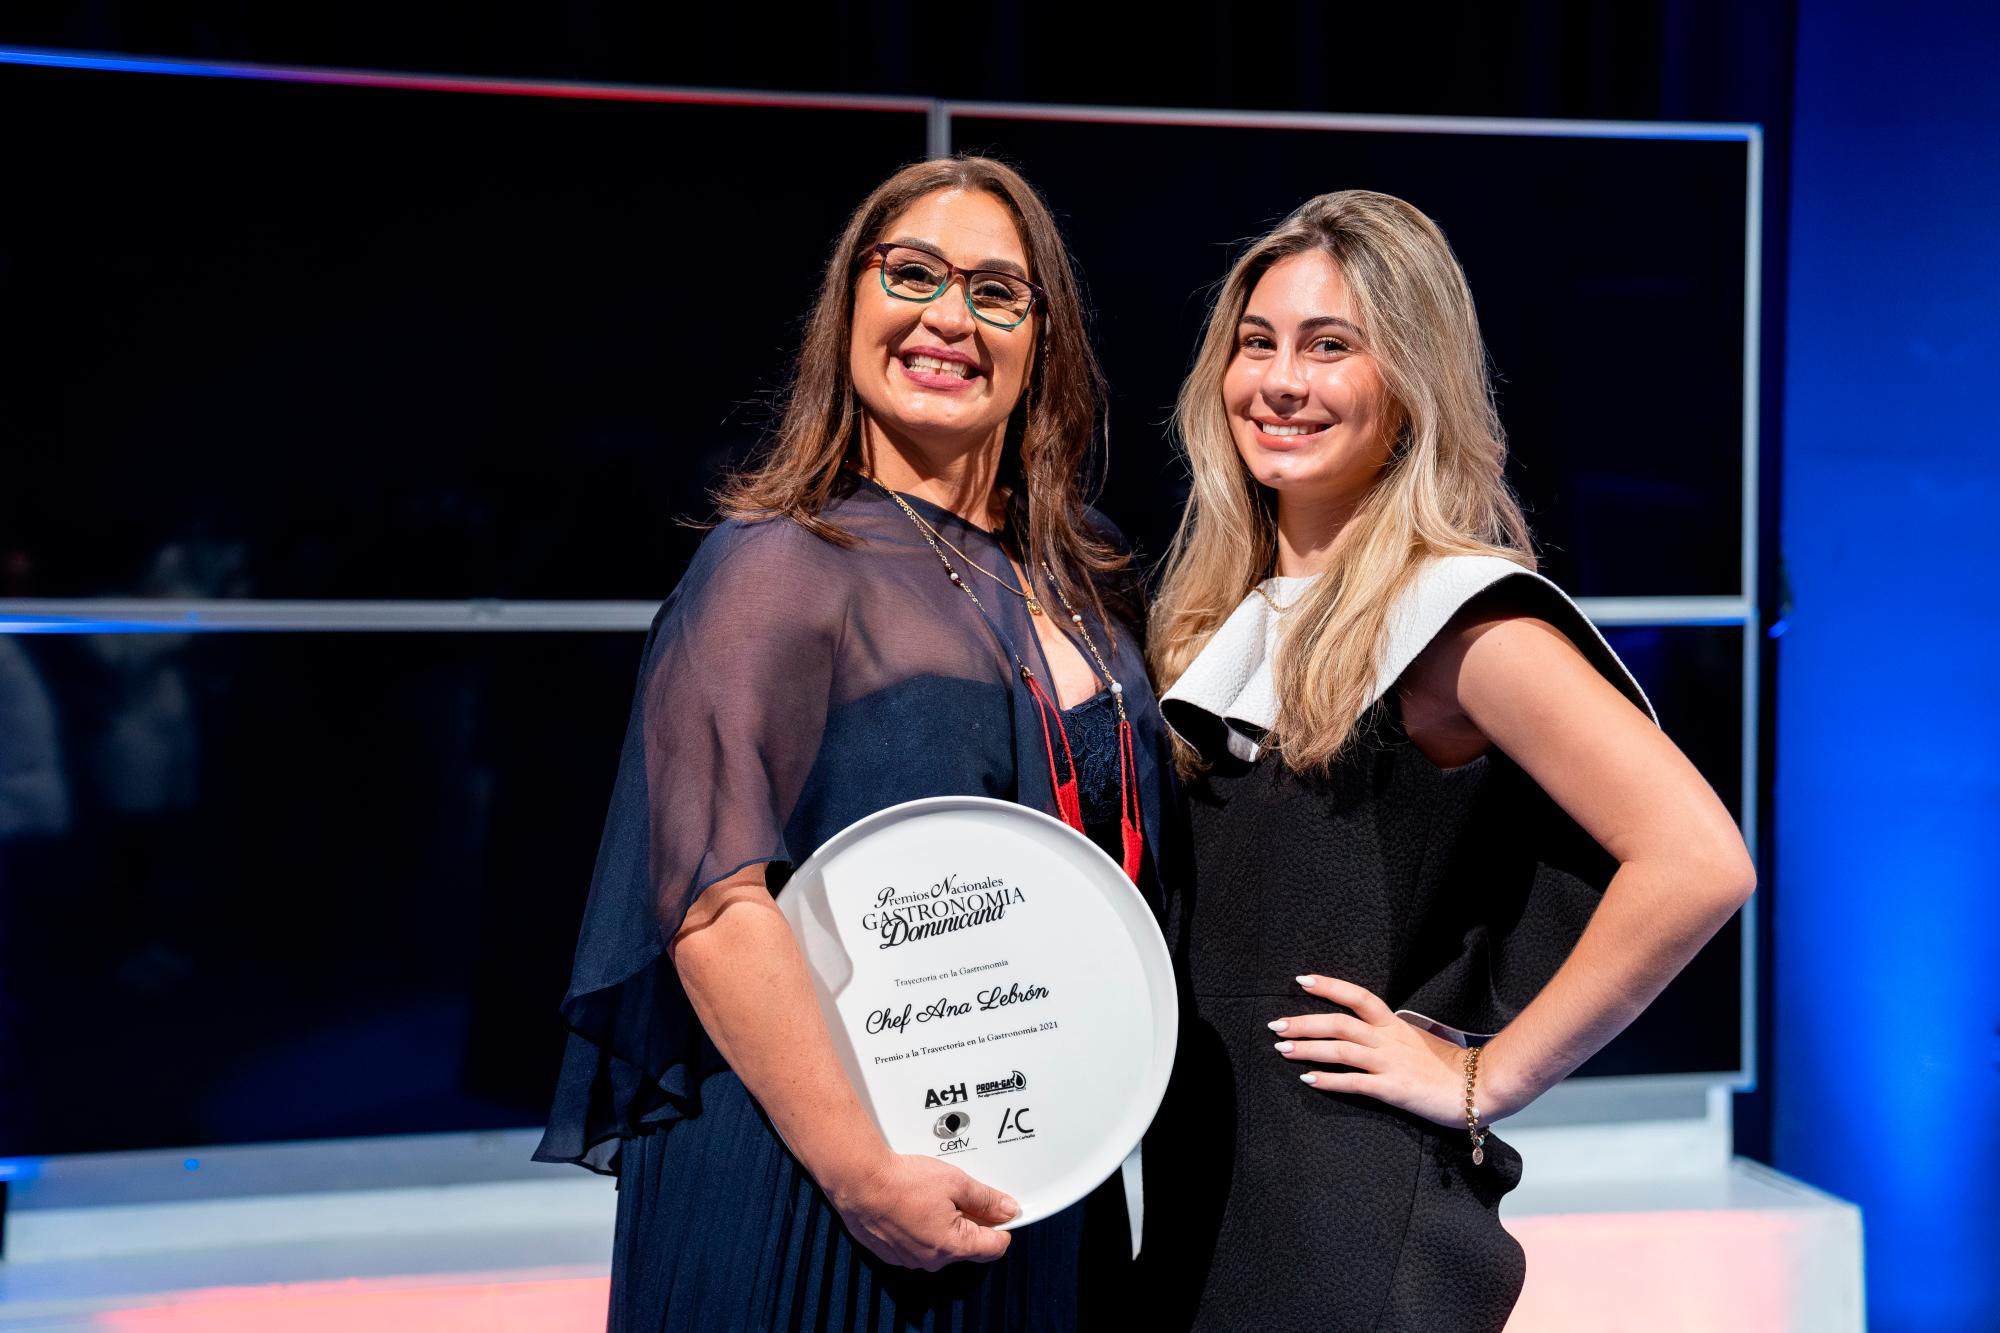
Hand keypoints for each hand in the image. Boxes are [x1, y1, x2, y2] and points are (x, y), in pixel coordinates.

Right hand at [828, 1152, 1017, 1270]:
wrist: (859, 1182)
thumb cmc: (901, 1182)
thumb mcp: (955, 1182)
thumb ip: (985, 1199)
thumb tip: (1007, 1209)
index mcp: (953, 1246)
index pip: (994, 1247)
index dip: (1002, 1225)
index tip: (1001, 1209)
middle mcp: (932, 1260)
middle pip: (967, 1245)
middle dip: (970, 1221)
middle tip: (959, 1193)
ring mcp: (910, 1258)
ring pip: (941, 1244)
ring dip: (944, 1223)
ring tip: (931, 1195)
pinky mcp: (892, 1253)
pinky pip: (918, 1243)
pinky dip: (921, 1227)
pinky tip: (914, 1205)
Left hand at [1270, 974, 1490, 1127]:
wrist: (1479, 1087)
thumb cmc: (1448, 1067)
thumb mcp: (1417, 1041)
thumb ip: (1391, 1035)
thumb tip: (1366, 1033)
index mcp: (1395, 1024)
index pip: (1358, 996)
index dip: (1330, 986)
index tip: (1302, 980)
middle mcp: (1389, 1039)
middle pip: (1340, 1022)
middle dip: (1304, 1022)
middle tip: (1276, 1024)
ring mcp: (1390, 1063)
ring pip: (1341, 1049)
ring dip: (1308, 1049)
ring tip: (1283, 1050)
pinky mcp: (1393, 1089)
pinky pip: (1355, 1083)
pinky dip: (1329, 1081)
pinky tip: (1309, 1080)